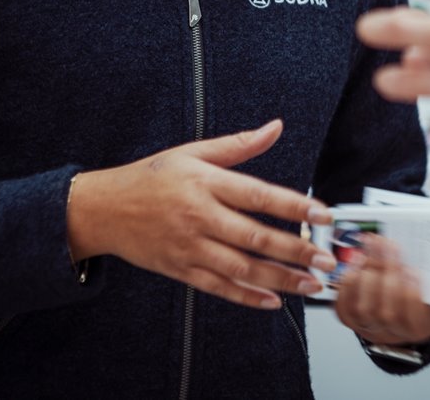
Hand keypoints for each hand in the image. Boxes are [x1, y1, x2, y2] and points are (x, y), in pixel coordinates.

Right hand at [66, 119, 336, 309]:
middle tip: (328, 260)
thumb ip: (238, 145)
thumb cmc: (149, 177)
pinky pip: (218, 288)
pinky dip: (247, 296)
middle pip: (256, 237)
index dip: (294, 206)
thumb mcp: (192, 152)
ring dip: (281, 279)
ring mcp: (189, 247)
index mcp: (206, 183)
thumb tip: (275, 127)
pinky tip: (274, 300)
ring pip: (242, 268)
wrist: (101, 209)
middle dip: (297, 250)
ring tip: (311, 283)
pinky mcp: (180, 269)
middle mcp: (199, 216)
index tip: (323, 214)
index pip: (259, 195)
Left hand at [333, 234, 429, 344]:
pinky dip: (346, 285)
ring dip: (364, 274)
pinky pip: (344, 306)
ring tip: (370, 247)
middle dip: (385, 273)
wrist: (412, 322)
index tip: (413, 270)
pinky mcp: (352, 318)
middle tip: (388, 244)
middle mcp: (399, 329)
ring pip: (363, 304)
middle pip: (386, 306)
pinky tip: (354, 264)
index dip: (409, 294)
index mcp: (429, 322)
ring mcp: (373, 325)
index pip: (415, 313)